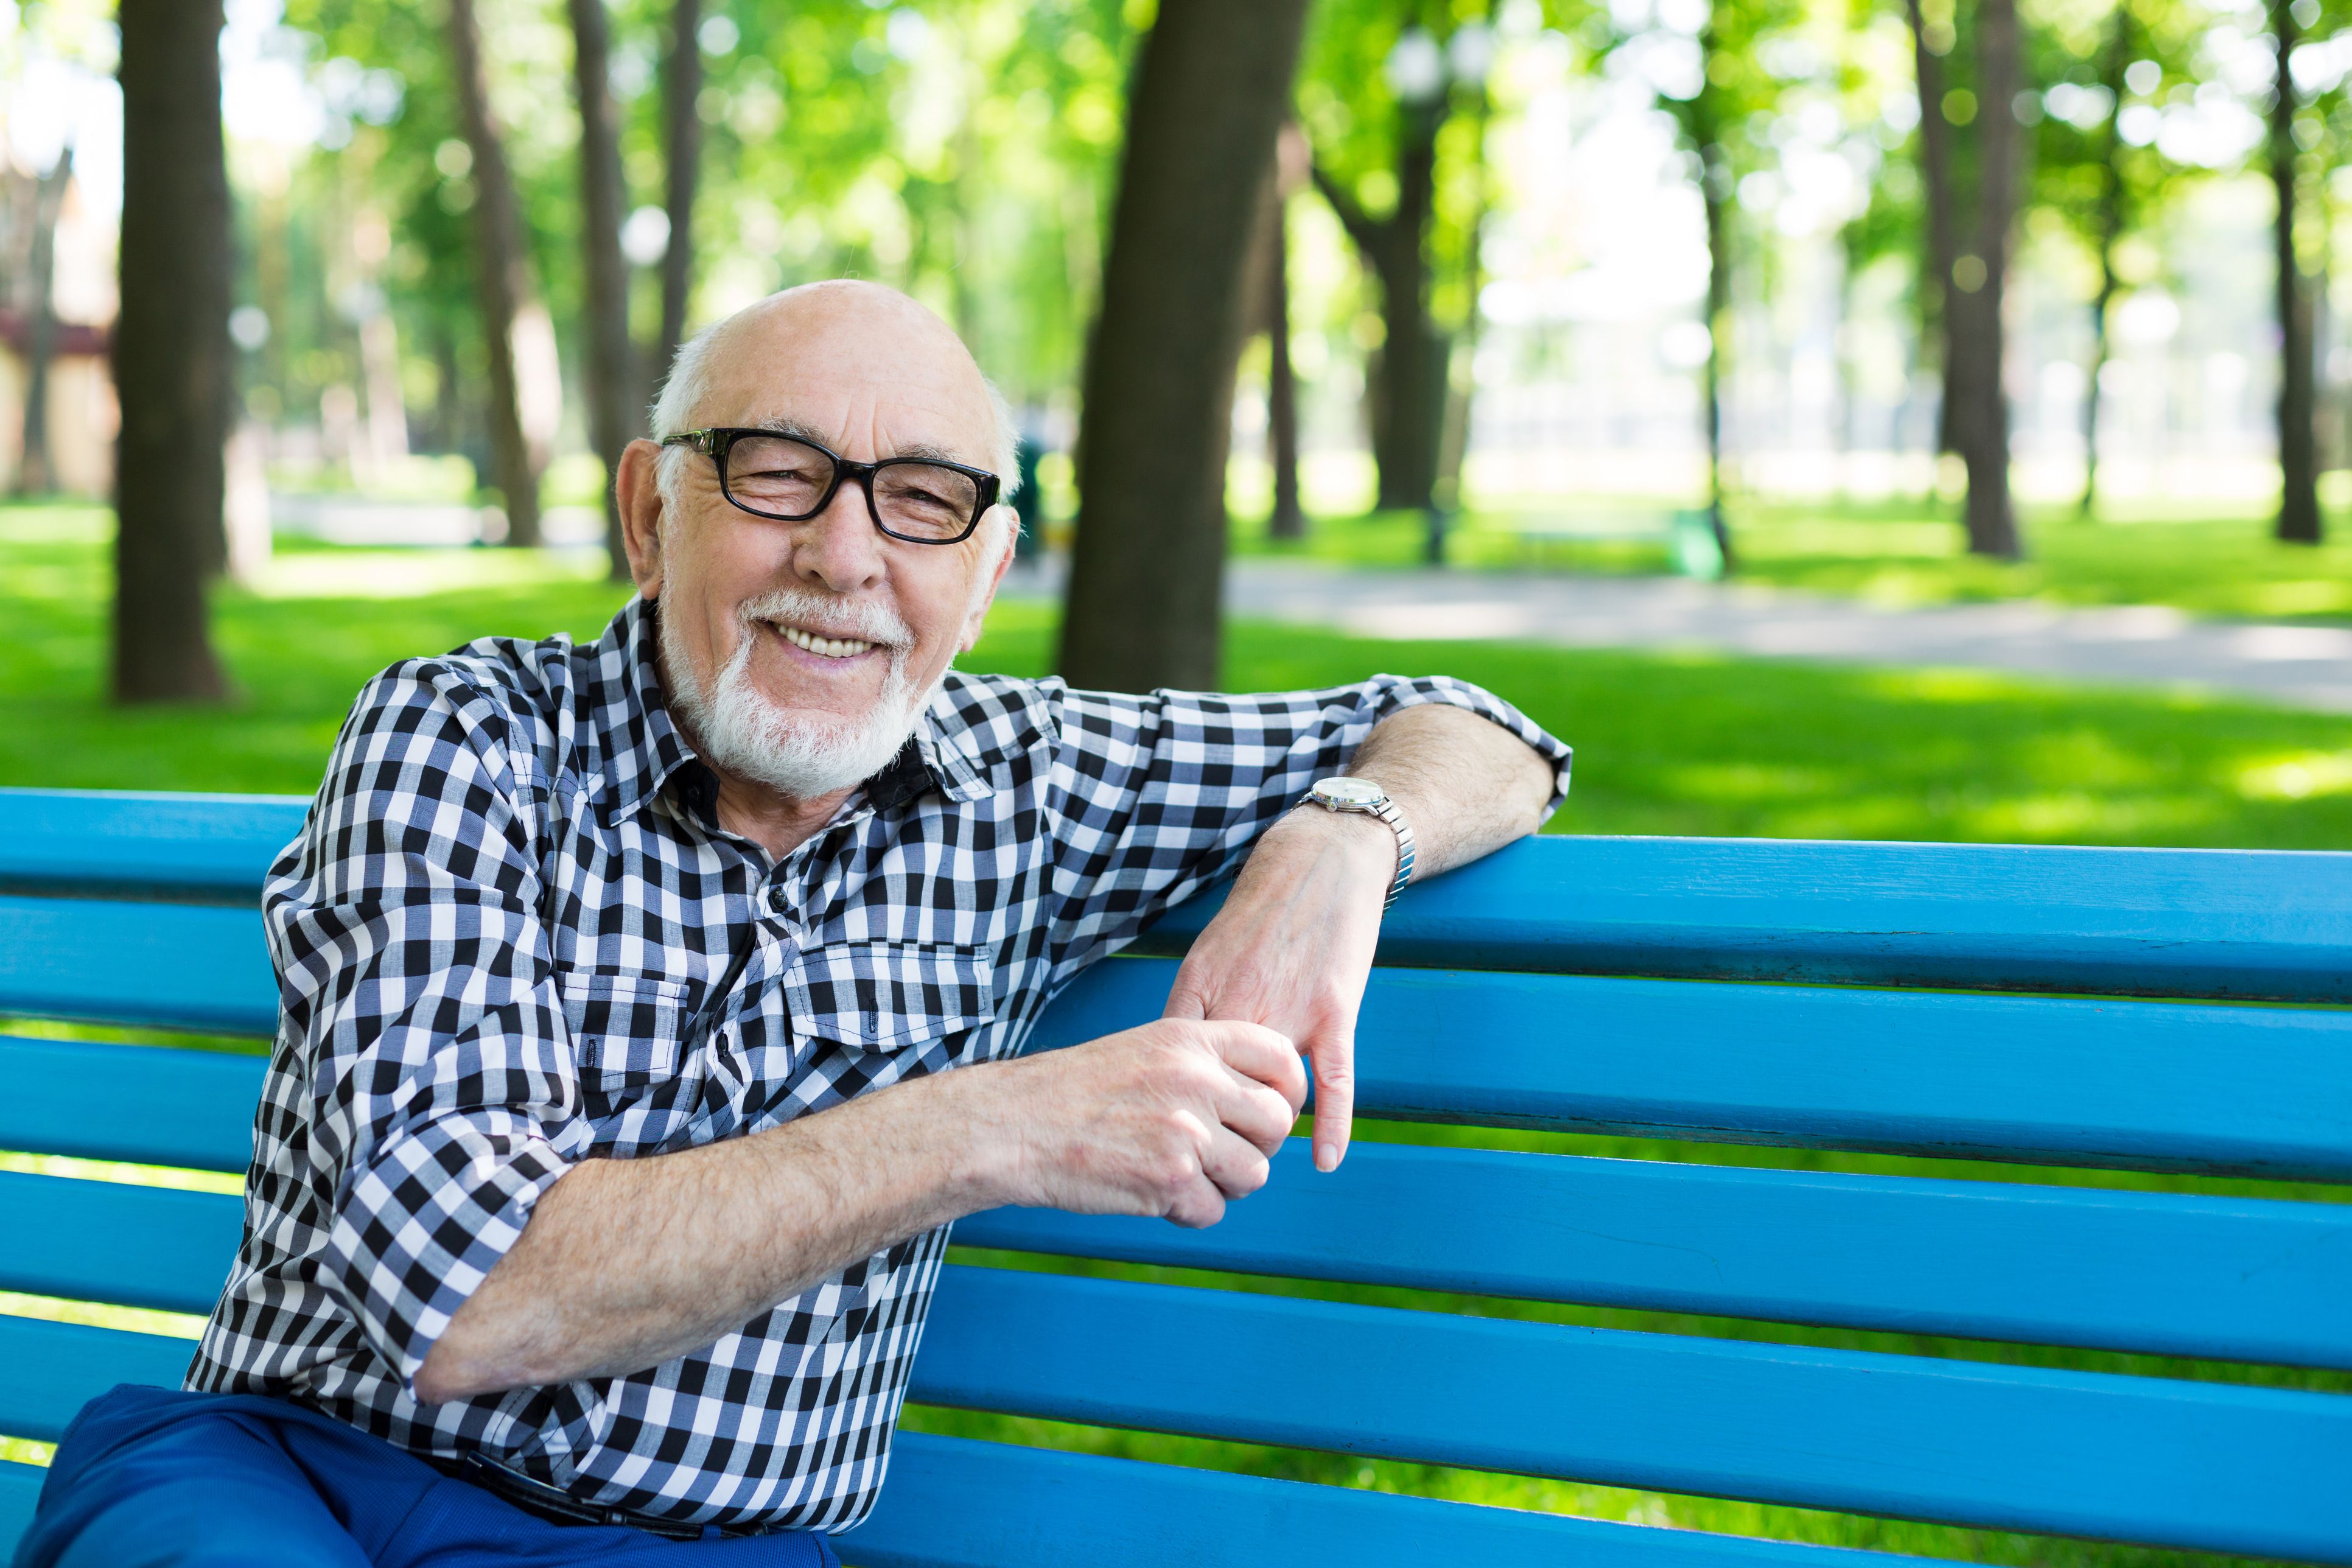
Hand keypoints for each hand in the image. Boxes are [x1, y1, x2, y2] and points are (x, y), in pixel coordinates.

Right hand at [977, 1018, 1304, 1226]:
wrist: (1018, 1125)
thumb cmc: (1079, 1091)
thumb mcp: (1147, 1049)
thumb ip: (1206, 1066)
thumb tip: (1266, 1104)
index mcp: (1193, 1039)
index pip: (1281, 1058)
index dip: (1287, 1092)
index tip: (1267, 1113)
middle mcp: (1197, 1080)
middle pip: (1278, 1123)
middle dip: (1258, 1147)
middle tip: (1223, 1154)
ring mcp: (1186, 1132)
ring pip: (1254, 1173)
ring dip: (1225, 1185)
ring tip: (1183, 1175)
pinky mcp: (1169, 1181)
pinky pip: (1213, 1210)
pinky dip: (1189, 1211)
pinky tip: (1154, 1193)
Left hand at [1162, 807, 1391, 1172]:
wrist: (1319, 860)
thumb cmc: (1262, 913)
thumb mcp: (1208, 955)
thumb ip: (1192, 1011)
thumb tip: (1171, 1068)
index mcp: (1199, 988)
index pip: (1174, 1068)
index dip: (1169, 1111)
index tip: (1162, 1143)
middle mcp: (1239, 1001)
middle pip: (1217, 1088)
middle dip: (1211, 1131)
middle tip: (1208, 1168)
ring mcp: (1289, 1007)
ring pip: (1270, 1088)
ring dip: (1263, 1131)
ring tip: (1256, 1158)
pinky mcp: (1334, 1008)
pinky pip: (1334, 1077)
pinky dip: (1331, 1121)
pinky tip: (1325, 1159)